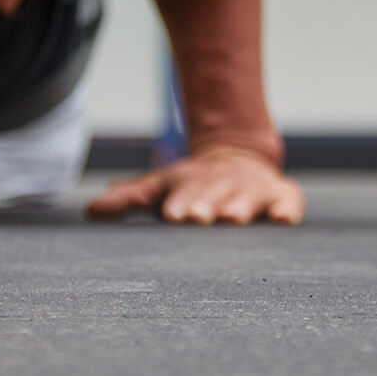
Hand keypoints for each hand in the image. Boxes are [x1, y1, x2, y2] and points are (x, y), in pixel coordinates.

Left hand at [86, 147, 302, 224]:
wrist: (236, 157)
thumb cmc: (191, 187)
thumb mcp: (158, 188)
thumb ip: (127, 200)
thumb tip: (90, 211)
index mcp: (190, 190)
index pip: (183, 199)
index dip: (179, 206)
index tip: (172, 214)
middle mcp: (220, 190)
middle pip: (213, 199)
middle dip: (206, 206)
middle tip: (199, 216)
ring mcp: (251, 193)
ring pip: (246, 201)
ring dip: (240, 208)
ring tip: (235, 217)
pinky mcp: (280, 197)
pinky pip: (286, 203)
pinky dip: (285, 209)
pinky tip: (283, 219)